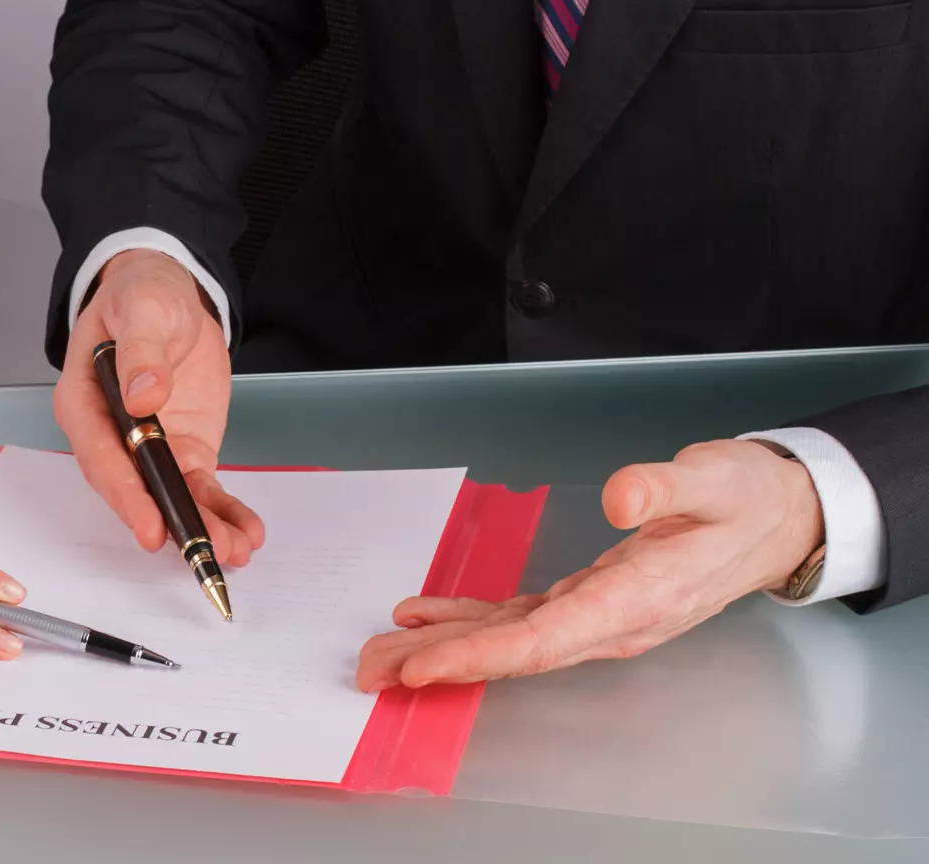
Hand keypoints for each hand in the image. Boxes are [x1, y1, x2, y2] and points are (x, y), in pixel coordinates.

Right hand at [53, 250, 262, 564]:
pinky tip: (245, 531)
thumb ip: (139, 352)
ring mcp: (149, 447)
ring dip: (201, 527)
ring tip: (234, 550)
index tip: (150, 525)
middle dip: (170, 522)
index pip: (101, 457)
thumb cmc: (141, 296)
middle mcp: (111, 436)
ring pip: (171, 497)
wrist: (170, 292)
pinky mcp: (183, 450)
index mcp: (84, 403)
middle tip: (202, 551)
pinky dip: (222, 511)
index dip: (126, 495)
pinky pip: (200, 488)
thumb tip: (144, 395)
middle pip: (135, 489)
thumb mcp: (141, 309)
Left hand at [356, 439, 824, 689]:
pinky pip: (518, 620)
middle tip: (373, 672)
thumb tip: (623, 496)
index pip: (546, 637)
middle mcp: (612, 620)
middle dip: (442, 663)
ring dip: (444, 649)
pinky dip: (469, 621)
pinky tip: (424, 618)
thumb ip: (667, 487)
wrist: (777, 520)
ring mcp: (598, 616)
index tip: (425, 664)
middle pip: (514, 652)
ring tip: (381, 656)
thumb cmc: (747, 499)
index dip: (481, 654)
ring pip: (509, 641)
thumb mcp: (717, 479)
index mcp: (639, 597)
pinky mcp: (587, 601)